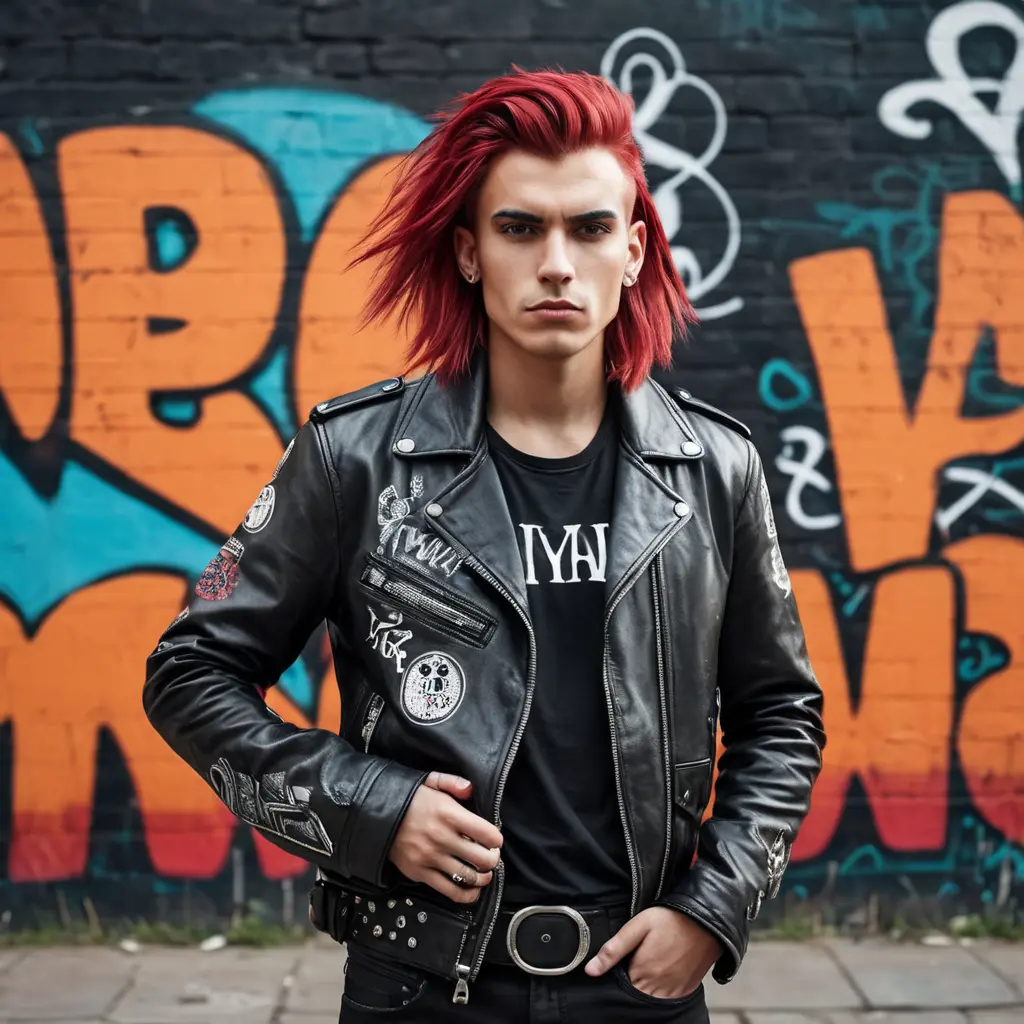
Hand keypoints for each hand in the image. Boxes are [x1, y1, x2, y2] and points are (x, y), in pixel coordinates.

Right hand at [387, 771, 502, 903]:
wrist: (377, 815)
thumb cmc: (409, 798)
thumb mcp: (430, 781)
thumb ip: (453, 782)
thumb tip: (471, 790)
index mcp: (449, 814)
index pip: (487, 834)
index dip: (496, 838)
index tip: (494, 839)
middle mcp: (442, 838)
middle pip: (482, 859)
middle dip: (493, 859)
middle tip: (491, 856)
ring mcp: (430, 858)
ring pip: (469, 877)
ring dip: (483, 877)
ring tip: (485, 872)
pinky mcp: (420, 873)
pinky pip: (449, 891)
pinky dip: (466, 895)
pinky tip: (473, 890)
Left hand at [584, 906, 721, 999]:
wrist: (705, 921)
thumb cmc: (671, 920)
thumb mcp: (637, 927)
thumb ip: (613, 949)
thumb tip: (590, 970)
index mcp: (643, 973)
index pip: (621, 988)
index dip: (618, 977)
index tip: (622, 964)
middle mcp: (658, 988)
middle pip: (636, 995)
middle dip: (632, 982)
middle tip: (636, 961)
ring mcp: (674, 991)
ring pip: (651, 999)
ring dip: (646, 987)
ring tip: (649, 965)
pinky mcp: (686, 990)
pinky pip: (668, 999)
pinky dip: (662, 990)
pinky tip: (662, 972)